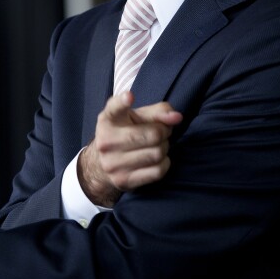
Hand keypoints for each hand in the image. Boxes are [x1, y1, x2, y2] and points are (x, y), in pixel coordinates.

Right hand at [79, 92, 182, 207]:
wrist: (102, 165)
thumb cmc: (126, 133)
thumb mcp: (137, 116)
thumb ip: (159, 111)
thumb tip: (177, 117)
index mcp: (108, 120)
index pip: (114, 108)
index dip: (123, 102)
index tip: (129, 97)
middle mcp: (106, 141)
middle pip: (153, 134)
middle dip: (164, 132)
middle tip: (161, 131)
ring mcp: (113, 163)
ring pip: (157, 153)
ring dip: (164, 147)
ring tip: (158, 145)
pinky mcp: (123, 180)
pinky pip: (158, 171)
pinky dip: (164, 163)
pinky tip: (156, 159)